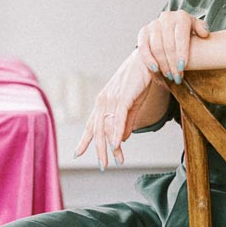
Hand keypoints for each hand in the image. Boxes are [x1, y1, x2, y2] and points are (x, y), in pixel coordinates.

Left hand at [74, 52, 159, 168]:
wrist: (148, 60)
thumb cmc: (140, 81)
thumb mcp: (132, 106)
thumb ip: (126, 123)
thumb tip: (121, 140)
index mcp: (103, 102)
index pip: (91, 125)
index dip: (85, 140)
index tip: (77, 153)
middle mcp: (103, 101)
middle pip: (97, 130)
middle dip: (99, 150)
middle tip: (103, 166)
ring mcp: (112, 99)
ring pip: (108, 127)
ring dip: (111, 146)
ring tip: (115, 160)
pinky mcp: (123, 97)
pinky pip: (118, 118)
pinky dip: (117, 132)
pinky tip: (117, 144)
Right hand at [136, 9, 208, 82]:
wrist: (173, 29)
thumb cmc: (188, 33)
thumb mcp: (197, 29)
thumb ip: (202, 29)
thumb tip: (204, 34)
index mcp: (182, 17)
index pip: (181, 37)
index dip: (181, 53)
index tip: (182, 67)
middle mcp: (167, 17)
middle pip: (168, 44)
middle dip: (172, 63)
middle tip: (177, 77)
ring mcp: (154, 24)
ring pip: (156, 47)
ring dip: (163, 64)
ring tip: (169, 76)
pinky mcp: (144, 32)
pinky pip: (143, 47)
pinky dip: (148, 60)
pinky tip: (155, 70)